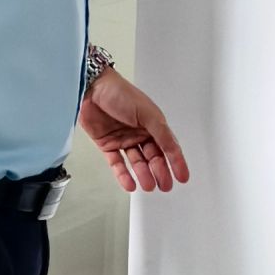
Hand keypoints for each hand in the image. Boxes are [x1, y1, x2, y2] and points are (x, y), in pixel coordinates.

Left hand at [79, 69, 189, 194]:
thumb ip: (161, 134)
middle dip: (160, 172)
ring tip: (149, 185)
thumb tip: (174, 151)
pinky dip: (123, 175)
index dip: (176, 162)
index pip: (168, 147)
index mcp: (153, 123)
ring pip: (137, 162)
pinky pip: (117, 164)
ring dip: (143, 174)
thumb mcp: (147, 113)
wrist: (91, 88)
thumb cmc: (119, 92)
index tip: (182, 177)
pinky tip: (130, 184)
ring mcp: (123, 139)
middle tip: (165, 185)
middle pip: (153, 157)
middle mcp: (139, 132)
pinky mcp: (107, 144)